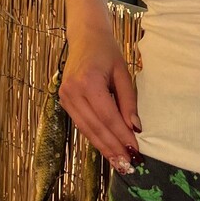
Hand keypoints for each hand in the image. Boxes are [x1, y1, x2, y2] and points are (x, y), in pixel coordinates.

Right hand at [58, 25, 142, 170]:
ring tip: (119, 162)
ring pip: (86, 129)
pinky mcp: (63, 100)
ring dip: (104, 147)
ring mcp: (65, 97)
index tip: (135, 150)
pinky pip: (81, 123)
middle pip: (95, 127)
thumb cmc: (107, 51)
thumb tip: (135, 128)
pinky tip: (107, 147)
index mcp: (88, 81)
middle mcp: (73, 91)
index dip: (121, 136)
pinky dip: (95, 137)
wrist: (85, 36)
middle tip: (128, 164)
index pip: (108, 116)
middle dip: (113, 147)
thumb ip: (129, 101)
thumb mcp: (123, 72)